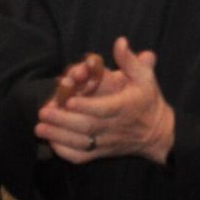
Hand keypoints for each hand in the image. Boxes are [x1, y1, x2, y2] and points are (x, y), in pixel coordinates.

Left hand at [35, 37, 175, 164]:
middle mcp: (115, 127)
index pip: (104, 109)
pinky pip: (82, 157)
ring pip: (82, 144)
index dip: (86, 106)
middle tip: (43, 112)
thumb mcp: (145, 78)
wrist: (159, 134)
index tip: (68, 100)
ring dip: (59, 137)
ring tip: (40, 128)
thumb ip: (130, 61)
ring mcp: (107, 141)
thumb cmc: (148, 101)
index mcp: (124, 107)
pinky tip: (51, 143)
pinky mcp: (101, 152)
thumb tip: (120, 42)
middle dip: (63, 121)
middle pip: (87, 127)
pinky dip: (66, 153)